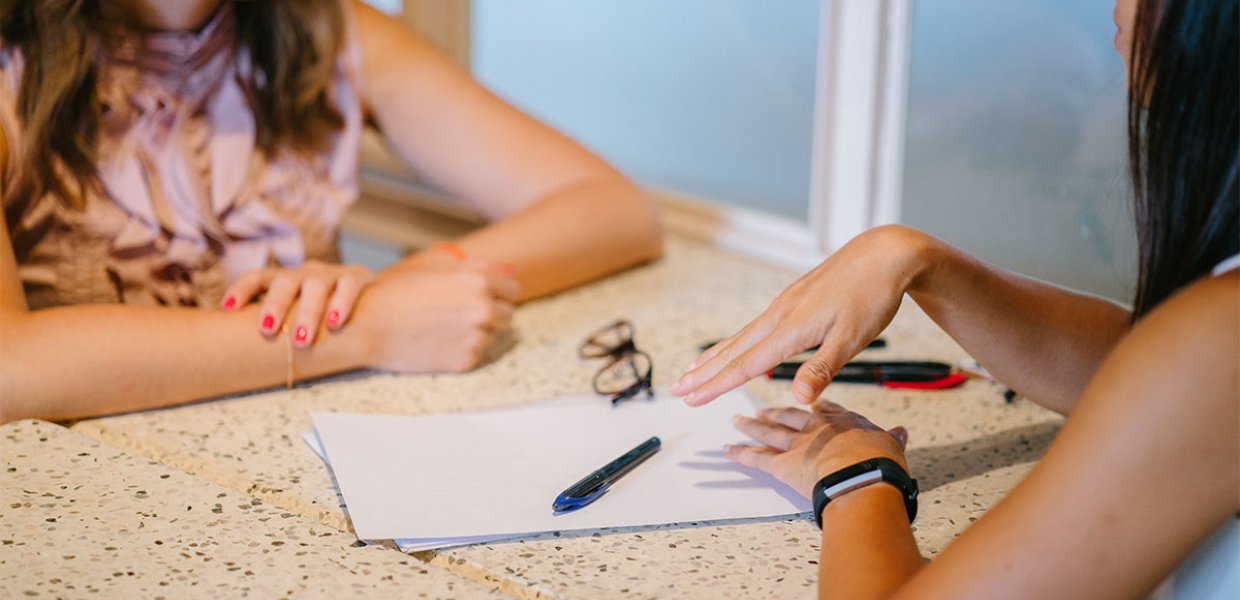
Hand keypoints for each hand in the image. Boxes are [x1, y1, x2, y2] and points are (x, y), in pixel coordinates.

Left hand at [221, 260, 375, 346]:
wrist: (371, 302)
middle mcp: (305, 273)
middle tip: (267, 330)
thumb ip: (276, 326)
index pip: (258, 277)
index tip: (227, 309)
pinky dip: (341, 303)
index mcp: (285, 281)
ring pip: (316, 285)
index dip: (241, 290)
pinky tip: (335, 323)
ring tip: (302, 340)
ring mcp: (332, 274)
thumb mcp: (296, 315)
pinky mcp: (358, 277)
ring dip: (308, 311)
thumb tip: (234, 353)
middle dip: (275, 304)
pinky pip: (349, 285)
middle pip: (285, 281)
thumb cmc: (322, 316)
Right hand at [351, 258, 520, 371]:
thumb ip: (482, 268)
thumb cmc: (399, 292)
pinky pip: (477, 354)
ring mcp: (476, 336)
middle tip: (459, 315)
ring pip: (493, 335)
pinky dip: (463, 350)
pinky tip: (438, 342)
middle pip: (508, 314)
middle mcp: (483, 308)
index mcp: (478, 281)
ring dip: (477, 332)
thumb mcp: (439, 269)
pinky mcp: (466, 360)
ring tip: (444, 327)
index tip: (482, 297)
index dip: (498, 293)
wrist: (368, 325)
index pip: (513, 290)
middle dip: (491, 314)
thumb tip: (513, 271)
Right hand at [671, 225, 934, 405]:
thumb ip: (821, 369)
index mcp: (791, 328)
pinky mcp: (792, 300)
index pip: (745, 364)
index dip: (716, 384)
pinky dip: (735, 341)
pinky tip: (735, 346)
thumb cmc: (872, 296)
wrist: (884, 254)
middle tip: (675, 388)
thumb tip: (797, 400)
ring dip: (714, 356)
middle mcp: (779, 315)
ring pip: (741, 337)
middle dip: (703, 372)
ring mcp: (784, 306)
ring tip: (691, 370)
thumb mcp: (853, 338)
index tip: (690, 399)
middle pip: (733, 350)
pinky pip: (754, 327)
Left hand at [726, 400, 908, 497]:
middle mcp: (816, 429)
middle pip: (791, 417)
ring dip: (752, 427)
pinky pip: (756, 458)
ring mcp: (797, 445)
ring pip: (769, 432)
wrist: (862, 477)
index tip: (809, 402)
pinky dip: (740, 454)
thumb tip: (901, 432)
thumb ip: (892, 439)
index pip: (827, 410)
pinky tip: (727, 450)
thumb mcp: (892, 446)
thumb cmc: (880, 464)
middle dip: (776, 413)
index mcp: (844, 422)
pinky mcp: (782, 465)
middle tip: (762, 410)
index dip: (816, 407)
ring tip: (738, 421)